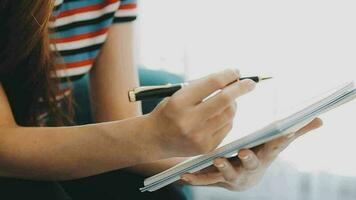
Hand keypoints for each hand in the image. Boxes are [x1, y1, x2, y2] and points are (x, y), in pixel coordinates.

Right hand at [148, 69, 255, 157]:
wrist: (155, 139)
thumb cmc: (168, 111)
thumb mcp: (179, 94)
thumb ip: (203, 86)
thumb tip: (233, 77)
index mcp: (179, 102)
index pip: (213, 83)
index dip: (228, 75)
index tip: (236, 71)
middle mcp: (189, 120)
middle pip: (225, 99)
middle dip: (241, 88)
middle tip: (250, 82)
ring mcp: (199, 136)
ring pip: (230, 113)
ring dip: (234, 103)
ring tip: (229, 99)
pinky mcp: (206, 147)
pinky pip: (227, 127)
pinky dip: (228, 117)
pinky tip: (220, 114)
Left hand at [181, 118, 322, 190]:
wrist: (241, 178)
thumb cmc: (258, 155)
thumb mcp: (275, 144)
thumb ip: (296, 133)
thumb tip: (321, 119)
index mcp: (264, 155)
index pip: (276, 146)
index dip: (282, 139)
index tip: (286, 130)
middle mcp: (250, 167)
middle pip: (252, 163)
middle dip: (249, 158)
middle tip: (245, 151)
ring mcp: (234, 175)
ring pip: (229, 173)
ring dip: (224, 168)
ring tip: (218, 160)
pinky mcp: (217, 179)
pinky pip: (206, 179)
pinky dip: (196, 178)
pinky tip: (186, 176)